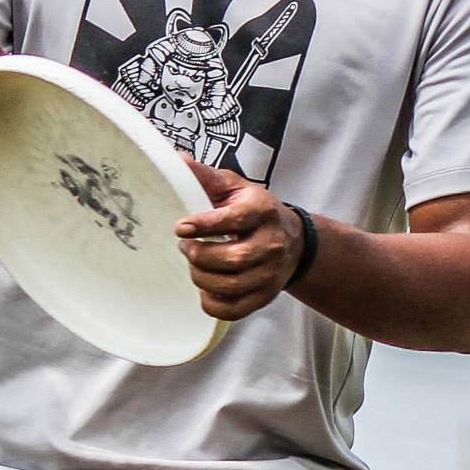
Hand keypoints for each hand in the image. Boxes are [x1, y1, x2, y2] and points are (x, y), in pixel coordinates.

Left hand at [174, 158, 305, 322]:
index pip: (234, 220)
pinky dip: (212, 302)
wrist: (293, 241)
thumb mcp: (234, 187)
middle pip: (233, 259)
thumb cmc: (255, 211)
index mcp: (263, 211)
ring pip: (231, 286)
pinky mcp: (265, 296)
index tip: (181, 227)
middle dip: (199, 255)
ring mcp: (270, 274)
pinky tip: (205, 287)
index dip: (204, 225)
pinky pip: (233, 309)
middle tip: (185, 246)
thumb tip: (175, 160)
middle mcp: (272, 244)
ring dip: (201, 277)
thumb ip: (205, 176)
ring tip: (193, 263)